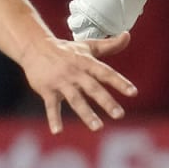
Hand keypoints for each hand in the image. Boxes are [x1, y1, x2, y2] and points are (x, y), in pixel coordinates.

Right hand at [18, 33, 137, 133]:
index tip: (133, 93)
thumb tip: (128, 35)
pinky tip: (57, 131)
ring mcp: (60, 82)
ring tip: (98, 127)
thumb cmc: (66, 50)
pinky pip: (51, 106)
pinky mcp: (47, 90)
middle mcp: (75, 73)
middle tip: (120, 115)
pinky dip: (54, 119)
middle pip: (93, 88)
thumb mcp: (88, 46)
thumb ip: (109, 45)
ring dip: (86, 114)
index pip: (106, 73)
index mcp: (86, 63)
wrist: (35, 47)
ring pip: (75, 99)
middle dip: (106, 102)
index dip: (120, 82)